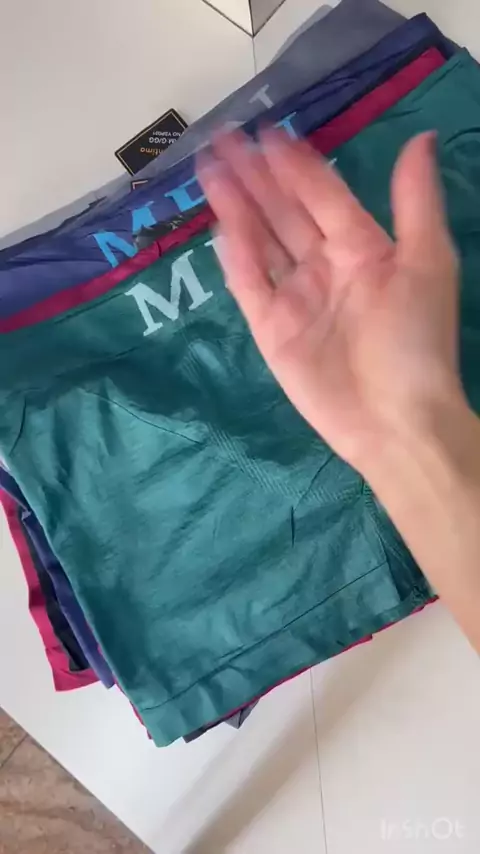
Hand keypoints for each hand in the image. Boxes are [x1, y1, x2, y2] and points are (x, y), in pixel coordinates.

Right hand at [198, 130, 463, 475]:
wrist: (395, 420)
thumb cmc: (416, 341)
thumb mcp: (428, 264)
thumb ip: (416, 202)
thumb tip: (419, 138)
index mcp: (362, 247)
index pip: (321, 195)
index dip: (295, 164)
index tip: (266, 133)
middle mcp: (325, 266)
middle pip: (283, 212)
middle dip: (255, 176)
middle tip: (222, 140)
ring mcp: (295, 298)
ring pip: (260, 242)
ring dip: (236, 207)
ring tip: (209, 171)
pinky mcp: (272, 330)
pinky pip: (249, 286)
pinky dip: (235, 257)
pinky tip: (219, 226)